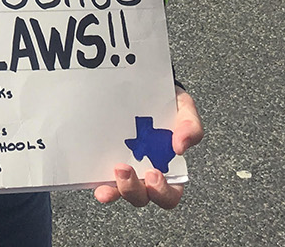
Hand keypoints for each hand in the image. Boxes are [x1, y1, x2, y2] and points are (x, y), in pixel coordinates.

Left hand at [93, 88, 202, 209]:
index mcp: (169, 170)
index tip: (154, 174)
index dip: (162, 192)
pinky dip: (98, 182)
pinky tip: (94, 179)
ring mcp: (124, 169)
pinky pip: (100, 177)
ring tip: (115, 168)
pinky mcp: (105, 160)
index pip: (169, 195)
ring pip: (119, 191)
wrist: (145, 87)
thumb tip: (181, 146)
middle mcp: (144, 174)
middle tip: (128, 170)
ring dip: (115, 188)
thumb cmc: (168, 105)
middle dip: (133, 189)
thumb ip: (190, 126)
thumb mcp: (184, 110)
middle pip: (141, 197)